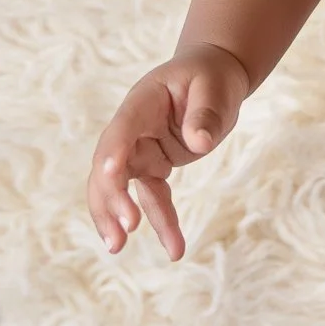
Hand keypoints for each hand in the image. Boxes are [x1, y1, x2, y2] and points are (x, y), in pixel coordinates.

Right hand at [87, 42, 249, 259]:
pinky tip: (173, 248)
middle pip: (109, 166)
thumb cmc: (210, 77)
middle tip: (122, 231)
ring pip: (120, 189)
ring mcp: (139, 151)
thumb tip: (198, 143)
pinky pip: (152, 198)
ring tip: (118, 249)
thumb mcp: (214, 87)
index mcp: (142, 102)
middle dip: (110, 199)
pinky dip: (159, 222)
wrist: (212, 76)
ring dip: (119, 219)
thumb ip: (205, 113)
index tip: (109, 175)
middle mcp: (132, 130)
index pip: (122, 129)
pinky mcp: (153, 167)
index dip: (113, 152)